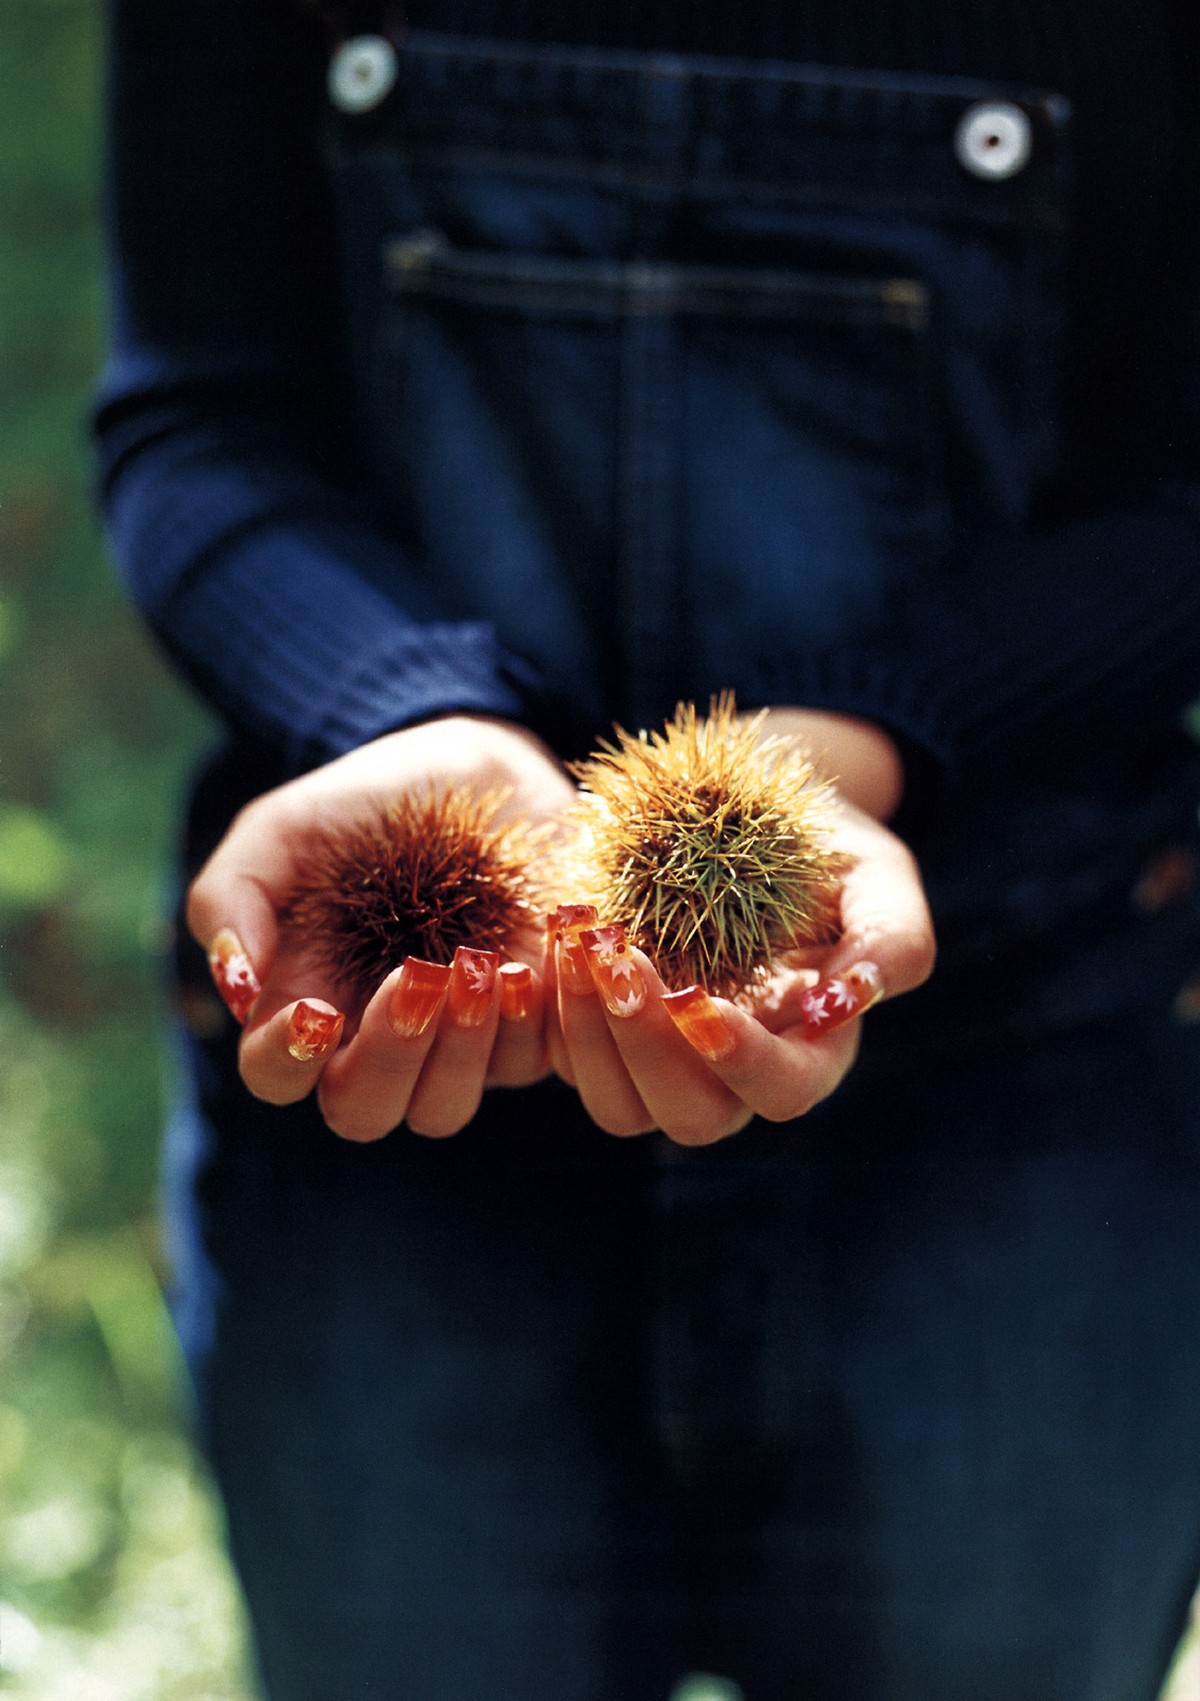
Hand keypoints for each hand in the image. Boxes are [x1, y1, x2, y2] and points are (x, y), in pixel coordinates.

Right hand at [186, 716, 576, 1140]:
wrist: (481, 770)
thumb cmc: (370, 803)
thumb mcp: (285, 828)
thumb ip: (232, 897)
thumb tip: (236, 987)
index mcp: (304, 1000)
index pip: (275, 1077)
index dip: (286, 1063)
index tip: (315, 1011)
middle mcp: (375, 1039)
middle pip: (362, 1111)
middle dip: (387, 1057)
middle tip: (417, 976)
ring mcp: (455, 1042)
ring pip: (444, 1106)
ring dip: (463, 1047)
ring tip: (484, 964)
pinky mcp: (528, 1026)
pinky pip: (529, 1064)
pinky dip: (529, 1022)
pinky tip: (534, 961)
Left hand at [548, 713, 933, 1144]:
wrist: (740, 813)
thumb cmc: (822, 845)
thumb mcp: (876, 872)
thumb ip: (891, 936)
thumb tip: (852, 1000)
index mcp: (808, 1045)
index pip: (782, 1090)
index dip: (741, 1062)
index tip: (697, 1001)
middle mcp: (731, 1071)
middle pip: (691, 1116)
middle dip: (648, 1048)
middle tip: (620, 960)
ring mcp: (661, 1059)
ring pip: (618, 1102)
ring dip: (590, 1030)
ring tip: (582, 940)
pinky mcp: (603, 1030)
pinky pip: (566, 1055)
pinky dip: (555, 1002)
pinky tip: (562, 926)